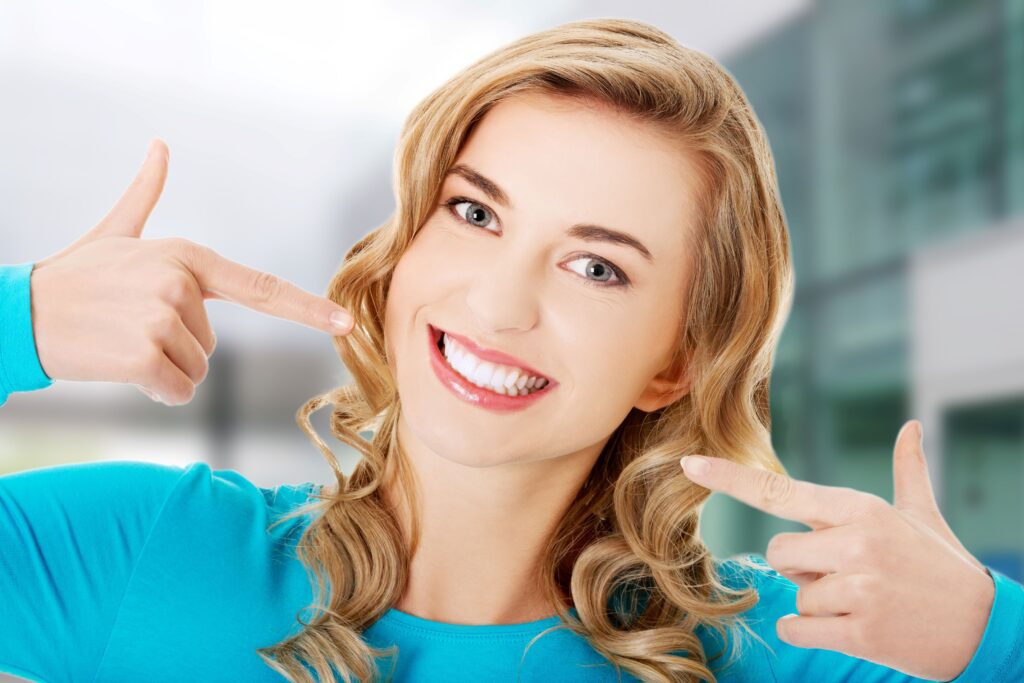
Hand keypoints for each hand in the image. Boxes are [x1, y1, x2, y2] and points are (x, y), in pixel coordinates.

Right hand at [30, 139, 355, 405]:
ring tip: (121, 340)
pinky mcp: (145, 357)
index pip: (261, 288)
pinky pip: (176, 391)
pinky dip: (154, 390)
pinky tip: (119, 365)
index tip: (346, 323)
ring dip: (162, 367)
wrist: (21, 312)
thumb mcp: (116, 232)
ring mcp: (163, 320)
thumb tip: (160, 146)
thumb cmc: (76, 277)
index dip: (307, 309)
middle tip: (129, 325)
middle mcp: (182, 284)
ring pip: (195, 371)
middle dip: (176, 346)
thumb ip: (146, 194)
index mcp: (188, 258)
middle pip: (211, 346)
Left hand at [679, 419, 994, 680]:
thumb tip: (911, 427)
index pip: (779, 490)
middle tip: (850, 575)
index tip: (689, 463)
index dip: (729, 477)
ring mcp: (859, 587)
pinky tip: (856, 628)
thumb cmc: (941, 567)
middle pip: (777, 551)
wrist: (985, 628)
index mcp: (860, 509)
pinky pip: (797, 628)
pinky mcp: (860, 631)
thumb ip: (907, 471)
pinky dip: (813, 633)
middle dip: (802, 567)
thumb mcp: (922, 516)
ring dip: (818, 603)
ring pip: (793, 594)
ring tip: (867, 601)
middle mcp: (856, 542)